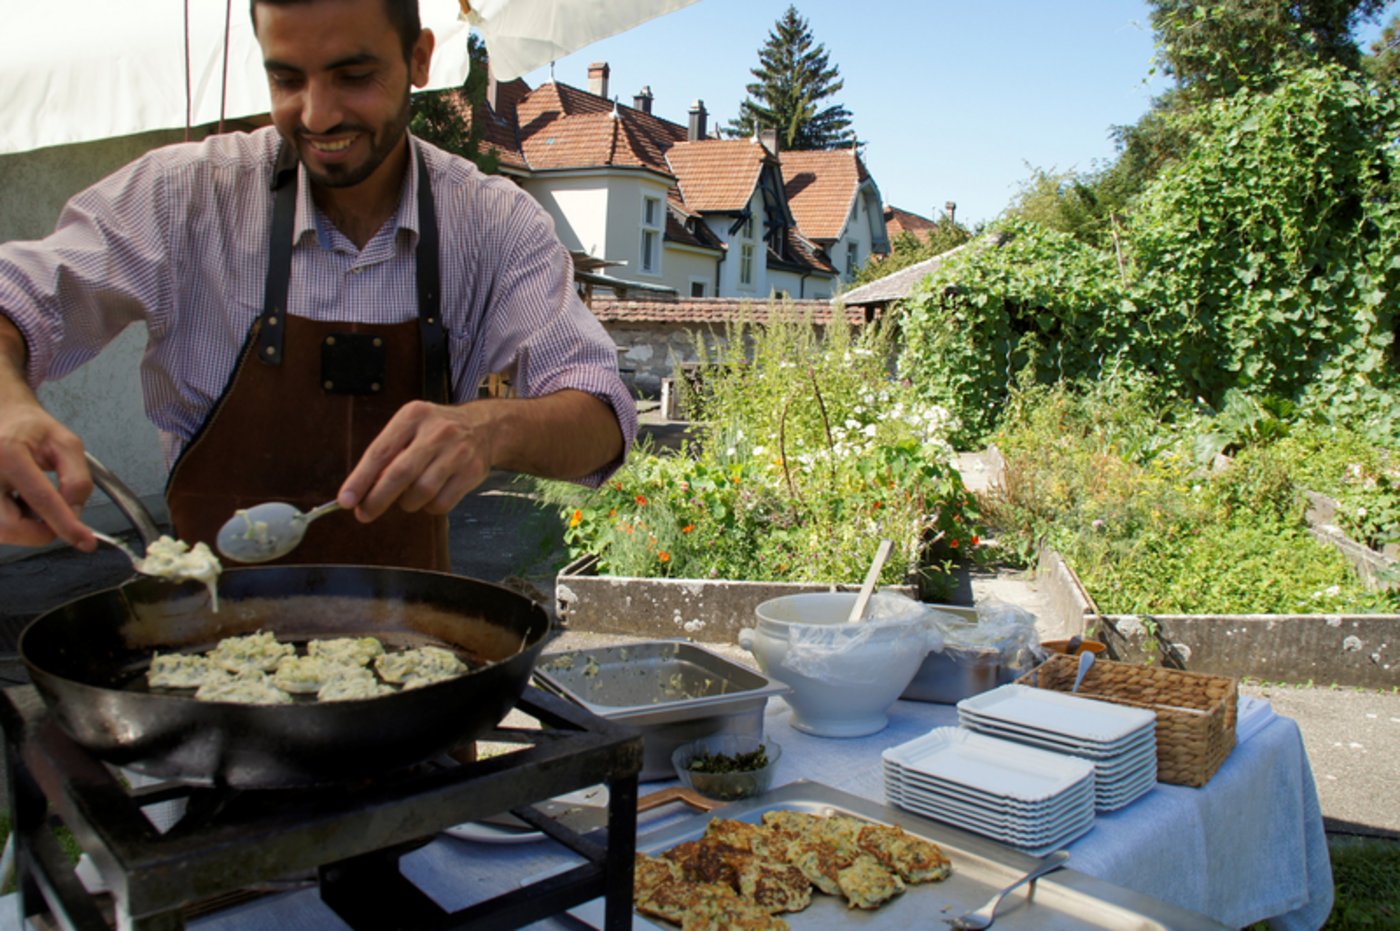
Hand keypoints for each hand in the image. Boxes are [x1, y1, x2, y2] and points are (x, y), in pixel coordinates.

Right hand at [0, 404, 94, 548]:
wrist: (1, 418)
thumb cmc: (30, 429)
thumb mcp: (66, 444)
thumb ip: (78, 478)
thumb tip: (75, 512)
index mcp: (8, 453)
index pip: (41, 499)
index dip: (66, 525)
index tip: (85, 541)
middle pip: (12, 526)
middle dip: (42, 530)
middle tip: (56, 514)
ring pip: (3, 532)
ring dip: (26, 526)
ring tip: (32, 499)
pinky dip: (14, 522)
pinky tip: (18, 502)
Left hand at [337, 400, 492, 522]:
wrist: (484, 427)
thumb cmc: (435, 431)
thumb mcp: (409, 428)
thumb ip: (387, 454)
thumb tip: (362, 491)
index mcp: (413, 416)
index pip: (381, 452)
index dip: (360, 479)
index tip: (346, 500)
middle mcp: (437, 432)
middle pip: (400, 474)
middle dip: (377, 499)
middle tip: (364, 514)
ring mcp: (457, 452)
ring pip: (421, 492)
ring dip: (407, 502)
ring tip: (408, 495)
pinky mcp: (472, 471)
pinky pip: (441, 503)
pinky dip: (429, 506)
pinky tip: (430, 496)